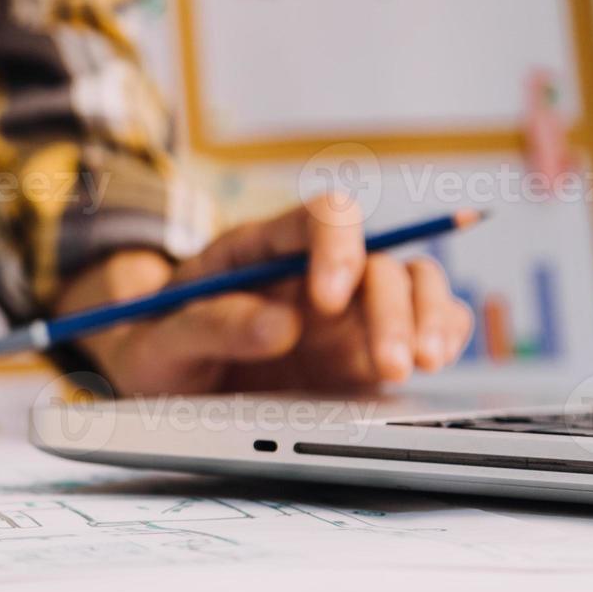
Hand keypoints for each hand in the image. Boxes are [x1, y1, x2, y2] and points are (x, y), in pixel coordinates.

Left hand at [59, 195, 475, 395]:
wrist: (155, 374)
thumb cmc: (152, 342)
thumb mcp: (158, 338)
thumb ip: (210, 325)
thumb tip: (279, 326)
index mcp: (260, 249)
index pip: (319, 218)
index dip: (335, 248)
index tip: (326, 300)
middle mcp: (311, 271)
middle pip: (376, 260)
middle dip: (392, 307)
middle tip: (387, 363)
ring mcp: (342, 309)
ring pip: (411, 286)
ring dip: (427, 319)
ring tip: (419, 363)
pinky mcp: (360, 348)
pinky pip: (421, 325)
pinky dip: (440, 335)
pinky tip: (435, 359)